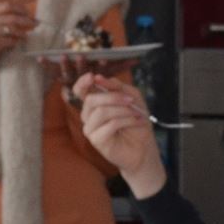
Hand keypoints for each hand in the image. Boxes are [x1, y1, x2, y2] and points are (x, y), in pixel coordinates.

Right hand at [0, 1, 36, 73]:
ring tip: (26, 36)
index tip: (28, 13)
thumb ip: (1, 19)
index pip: (6, 6)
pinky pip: (9, 40)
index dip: (19, 8)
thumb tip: (23, 15)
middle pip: (11, 17)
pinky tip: (17, 43)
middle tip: (34, 24)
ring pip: (11, 28)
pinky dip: (16, 41)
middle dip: (25, 20)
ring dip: (22, 32)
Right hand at [74, 73, 162, 194]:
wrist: (144, 146)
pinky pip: (109, 124)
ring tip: (136, 113)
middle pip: (91, 99)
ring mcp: (90, 128)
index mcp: (94, 103)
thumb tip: (99, 78)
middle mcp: (88, 115)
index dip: (82, 83)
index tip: (92, 77)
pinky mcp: (95, 140)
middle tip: (130, 100)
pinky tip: (135, 121)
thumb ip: (117, 86)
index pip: (80, 91)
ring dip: (122, 110)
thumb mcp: (132, 97)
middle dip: (112, 97)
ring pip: (101, 112)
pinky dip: (126, 120)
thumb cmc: (136, 121)